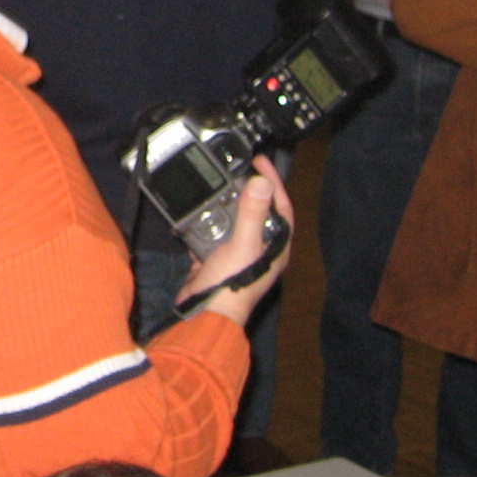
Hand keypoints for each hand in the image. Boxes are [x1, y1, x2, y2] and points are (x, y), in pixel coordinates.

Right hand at [175, 158, 292, 329]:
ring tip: (213, 187)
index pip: (281, 208)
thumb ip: (252, 213)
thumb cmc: (232, 284)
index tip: (261, 162)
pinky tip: (194, 213)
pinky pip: (213, 235)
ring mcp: (238, 256)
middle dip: (247, 190)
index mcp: (275, 247)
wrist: (206, 313)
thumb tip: (262, 182)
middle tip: (234, 169)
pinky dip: (204, 223)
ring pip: (234, 222)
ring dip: (223, 206)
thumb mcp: (243, 244)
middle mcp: (260, 250)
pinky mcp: (217, 261)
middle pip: (257, 212)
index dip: (274, 183)